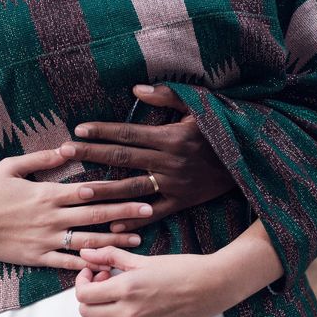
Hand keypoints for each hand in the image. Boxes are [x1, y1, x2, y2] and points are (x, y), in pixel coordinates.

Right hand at [0, 149, 153, 270]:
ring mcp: (45, 240)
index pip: (89, 191)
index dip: (116, 190)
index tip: (137, 187)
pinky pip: (66, 262)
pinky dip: (86, 263)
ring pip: (86, 241)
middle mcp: (51, 218)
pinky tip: (105, 264)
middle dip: (125, 213)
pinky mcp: (37, 257)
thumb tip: (66, 148)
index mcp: (47, 194)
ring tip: (137, 241)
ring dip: (113, 241)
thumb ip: (40, 159)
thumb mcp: (10, 167)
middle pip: (95, 215)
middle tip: (150, 210)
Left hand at [59, 84, 235, 231]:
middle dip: (91, 154)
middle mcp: (167, 161)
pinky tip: (113, 226)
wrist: (252, 159)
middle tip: (64, 153)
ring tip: (79, 192)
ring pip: (132, 188)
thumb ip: (168, 97)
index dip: (101, 131)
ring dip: (104, 190)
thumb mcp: (201, 106)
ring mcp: (173, 184)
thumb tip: (135, 90)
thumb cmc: (224, 129)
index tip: (77, 130)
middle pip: (121, 158)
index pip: (127, 133)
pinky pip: (154, 213)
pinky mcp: (182, 202)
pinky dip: (134, 221)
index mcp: (169, 137)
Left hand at [75, 219, 283, 316]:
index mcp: (127, 289)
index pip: (83, 295)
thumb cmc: (180, 268)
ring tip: (114, 295)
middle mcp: (130, 312)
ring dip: (99, 311)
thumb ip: (109, 256)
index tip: (93, 271)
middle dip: (88, 294)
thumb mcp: (141, 259)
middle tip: (103, 280)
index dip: (82, 281)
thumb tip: (85, 252)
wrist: (211, 287)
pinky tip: (126, 307)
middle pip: (86, 311)